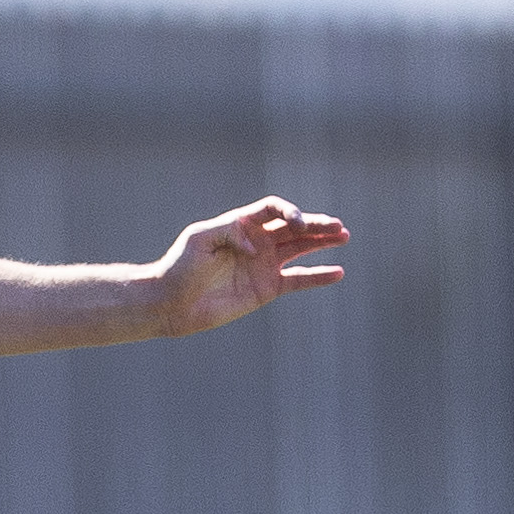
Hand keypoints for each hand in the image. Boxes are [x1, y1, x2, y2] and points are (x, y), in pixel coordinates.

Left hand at [156, 198, 348, 335]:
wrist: (169, 304)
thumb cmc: (178, 267)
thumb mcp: (199, 239)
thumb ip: (229, 231)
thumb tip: (255, 245)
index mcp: (241, 225)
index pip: (274, 209)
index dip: (289, 212)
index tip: (296, 224)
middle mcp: (256, 242)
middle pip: (294, 227)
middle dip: (316, 224)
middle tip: (338, 226)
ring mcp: (264, 265)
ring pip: (301, 249)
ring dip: (323, 242)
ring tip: (344, 236)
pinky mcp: (266, 289)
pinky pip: (299, 280)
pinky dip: (318, 276)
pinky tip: (338, 272)